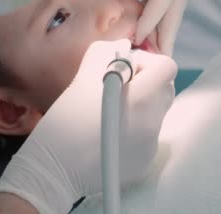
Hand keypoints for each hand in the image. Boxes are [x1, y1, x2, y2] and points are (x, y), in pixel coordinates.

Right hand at [0, 39, 176, 212]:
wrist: (53, 171)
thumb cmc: (64, 122)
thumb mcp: (81, 79)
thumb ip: (104, 54)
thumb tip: (121, 49)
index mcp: (140, 98)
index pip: (167, 67)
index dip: (147, 62)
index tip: (124, 70)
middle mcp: (152, 122)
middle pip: (165, 89)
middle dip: (146, 82)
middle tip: (117, 89)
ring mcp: (150, 145)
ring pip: (156, 112)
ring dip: (140, 105)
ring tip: (110, 113)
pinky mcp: (144, 162)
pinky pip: (148, 136)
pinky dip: (135, 129)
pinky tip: (109, 135)